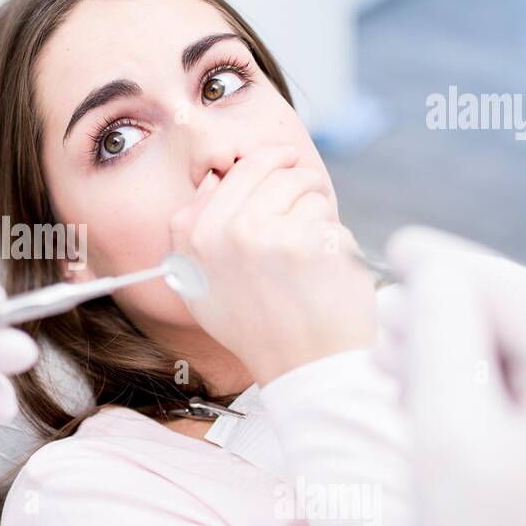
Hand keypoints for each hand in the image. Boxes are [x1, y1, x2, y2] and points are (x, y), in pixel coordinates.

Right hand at [168, 146, 374, 383]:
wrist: (300, 366)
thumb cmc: (253, 328)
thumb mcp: (196, 285)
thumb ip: (191, 230)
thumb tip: (212, 181)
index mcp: (199, 237)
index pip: (239, 170)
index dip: (268, 160)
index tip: (285, 162)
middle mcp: (231, 231)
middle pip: (278, 171)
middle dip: (299, 179)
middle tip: (309, 199)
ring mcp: (275, 235)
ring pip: (309, 190)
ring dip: (318, 210)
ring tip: (312, 247)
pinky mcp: (315, 243)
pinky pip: (331, 219)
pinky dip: (335, 239)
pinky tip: (324, 269)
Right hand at [381, 226, 525, 525]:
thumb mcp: (450, 434)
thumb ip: (439, 336)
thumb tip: (430, 269)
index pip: (515, 294)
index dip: (445, 267)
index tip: (393, 245)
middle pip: (525, 327)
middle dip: (447, 321)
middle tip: (382, 330)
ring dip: (460, 361)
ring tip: (397, 371)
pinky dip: (486, 400)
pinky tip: (438, 408)